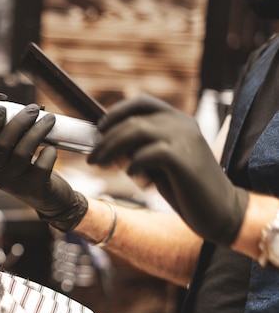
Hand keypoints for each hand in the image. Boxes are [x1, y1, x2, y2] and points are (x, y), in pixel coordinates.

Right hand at [0, 104, 87, 231]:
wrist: (50, 200)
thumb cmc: (30, 170)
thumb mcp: (13, 157)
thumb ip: (9, 138)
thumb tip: (14, 108)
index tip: (2, 108)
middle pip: (3, 144)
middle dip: (19, 122)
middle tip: (32, 109)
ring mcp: (15, 184)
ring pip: (22, 152)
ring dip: (37, 131)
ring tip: (49, 119)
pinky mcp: (34, 189)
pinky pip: (41, 166)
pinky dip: (48, 153)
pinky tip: (52, 148)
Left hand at [88, 94, 248, 245]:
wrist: (221, 210)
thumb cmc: (186, 187)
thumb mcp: (160, 163)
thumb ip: (140, 149)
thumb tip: (106, 146)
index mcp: (178, 120)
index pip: (142, 102)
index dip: (116, 112)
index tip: (99, 129)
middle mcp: (182, 124)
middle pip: (132, 119)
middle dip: (105, 138)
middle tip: (91, 158)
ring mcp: (184, 139)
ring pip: (136, 130)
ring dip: (111, 148)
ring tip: (99, 164)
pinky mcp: (183, 158)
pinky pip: (148, 152)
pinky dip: (133, 163)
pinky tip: (132, 175)